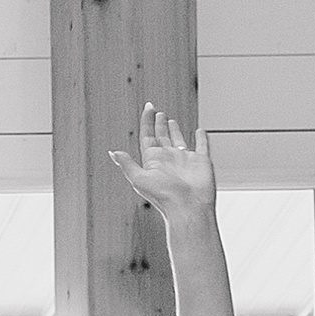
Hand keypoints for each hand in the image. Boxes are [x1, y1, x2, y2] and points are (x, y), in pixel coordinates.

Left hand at [109, 104, 215, 221]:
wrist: (188, 208)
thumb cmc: (164, 196)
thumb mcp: (140, 178)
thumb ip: (127, 164)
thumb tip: (112, 153)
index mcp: (153, 160)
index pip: (148, 136)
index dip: (147, 121)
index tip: (148, 107)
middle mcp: (168, 159)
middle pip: (161, 136)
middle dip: (158, 124)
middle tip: (157, 111)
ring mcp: (185, 160)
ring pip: (178, 139)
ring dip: (174, 130)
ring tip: (169, 119)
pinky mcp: (201, 161)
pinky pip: (202, 145)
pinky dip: (201, 138)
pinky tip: (199, 131)